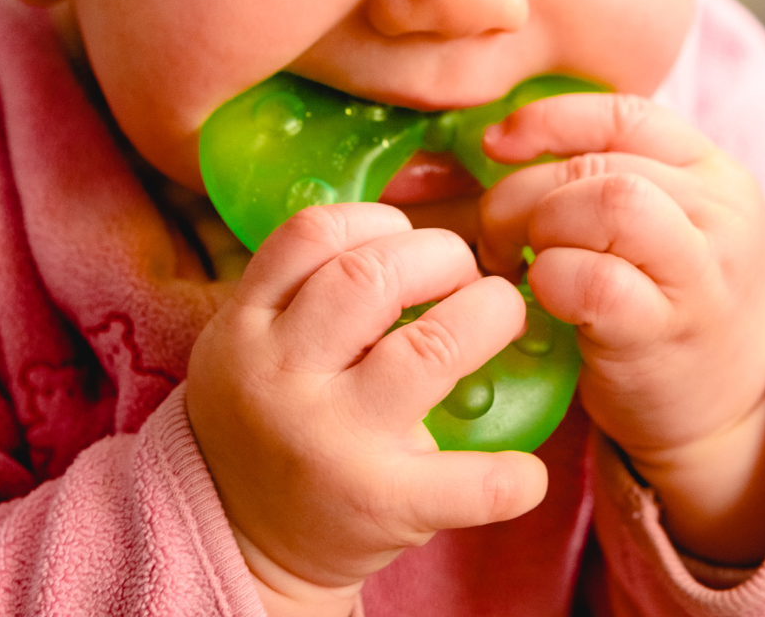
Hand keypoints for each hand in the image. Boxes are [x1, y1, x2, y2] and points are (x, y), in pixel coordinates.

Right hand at [186, 204, 548, 616]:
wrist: (239, 543)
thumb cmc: (268, 419)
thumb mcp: (251, 341)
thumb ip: (304, 284)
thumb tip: (413, 232)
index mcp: (247, 327)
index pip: (314, 233)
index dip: (379, 221)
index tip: (408, 242)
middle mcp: (281, 376)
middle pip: (373, 274)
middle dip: (442, 257)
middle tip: (466, 277)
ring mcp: (330, 441)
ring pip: (430, 347)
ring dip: (488, 317)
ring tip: (498, 321)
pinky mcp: (378, 505)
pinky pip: (466, 483)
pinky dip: (509, 475)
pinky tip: (525, 472)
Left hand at [477, 94, 764, 564]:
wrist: (728, 406)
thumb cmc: (667, 304)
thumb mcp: (664, 226)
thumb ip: (608, 179)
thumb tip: (501, 141)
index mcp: (715, 172)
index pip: (626, 113)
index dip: (550, 119)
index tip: (499, 143)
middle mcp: (720, 214)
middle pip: (603, 163)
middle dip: (528, 191)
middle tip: (499, 235)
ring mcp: (702, 273)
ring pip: (610, 204)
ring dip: (541, 229)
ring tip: (521, 263)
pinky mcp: (668, 332)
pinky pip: (596, 281)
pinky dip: (551, 280)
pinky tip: (543, 297)